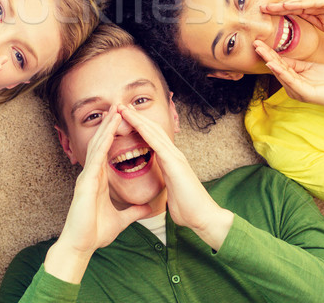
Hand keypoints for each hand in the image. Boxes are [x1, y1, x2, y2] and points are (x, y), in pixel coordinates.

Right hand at [59, 108, 150, 254]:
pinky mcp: (86, 183)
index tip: (124, 120)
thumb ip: (134, 211)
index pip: (107, 150)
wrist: (81, 246)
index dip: (114, 134)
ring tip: (115, 111)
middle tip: (119, 106)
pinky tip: (108, 132)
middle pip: (101, 142)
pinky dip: (102, 144)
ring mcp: (87, 177)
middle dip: (110, 124)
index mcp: (99, 179)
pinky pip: (95, 159)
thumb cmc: (95, 232)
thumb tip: (148, 208)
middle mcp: (92, 174)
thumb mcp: (122, 219)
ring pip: (97, 145)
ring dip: (106, 128)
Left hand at [119, 105, 232, 249]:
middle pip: (152, 128)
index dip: (139, 126)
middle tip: (120, 105)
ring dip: (137, 118)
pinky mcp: (174, 162)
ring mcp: (175, 156)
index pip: (152, 137)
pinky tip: (133, 122)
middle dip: (135, 116)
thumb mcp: (171, 192)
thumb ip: (165, 184)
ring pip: (153, 130)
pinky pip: (156, 142)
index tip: (124, 118)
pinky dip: (143, 130)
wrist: (204, 218)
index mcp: (170, 160)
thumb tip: (161, 186)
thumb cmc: (188, 208)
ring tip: (122, 107)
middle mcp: (173, 154)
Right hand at [254, 40, 323, 111]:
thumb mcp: (310, 67)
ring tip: (261, 50)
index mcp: (293, 80)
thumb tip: (280, 57)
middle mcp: (292, 87)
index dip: (269, 53)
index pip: (279, 64)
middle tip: (255, 43)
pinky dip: (281, 71)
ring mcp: (297, 91)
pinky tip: (273, 64)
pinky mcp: (305, 93)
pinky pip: (291, 80)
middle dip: (266, 55)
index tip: (259, 43)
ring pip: (281, 73)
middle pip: (277, 68)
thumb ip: (296, 64)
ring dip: (270, 60)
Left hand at [262, 0, 323, 39]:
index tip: (264, 15)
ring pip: (301, 0)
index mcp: (315, 7)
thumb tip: (296, 24)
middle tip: (261, 9)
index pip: (293, 9)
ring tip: (271, 7)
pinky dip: (301, 3)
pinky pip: (314, 1)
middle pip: (293, 3)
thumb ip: (311, 22)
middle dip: (277, 6)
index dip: (279, 11)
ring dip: (285, 4)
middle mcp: (318, 0)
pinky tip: (289, 5)